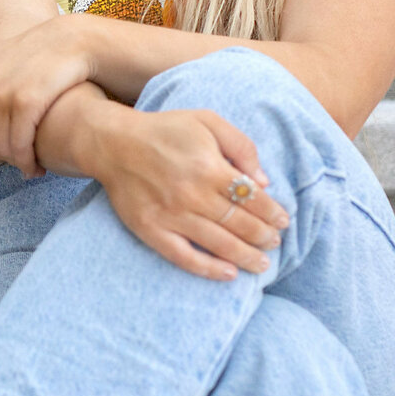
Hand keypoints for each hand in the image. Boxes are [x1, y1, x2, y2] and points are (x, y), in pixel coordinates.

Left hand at [0, 15, 94, 172]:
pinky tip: (38, 166)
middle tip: (22, 165)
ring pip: (1, 146)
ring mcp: (0, 94)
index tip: (7, 152)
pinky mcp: (26, 101)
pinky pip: (19, 144)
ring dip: (17, 163)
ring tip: (31, 168)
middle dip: (4, 157)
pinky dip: (27, 161)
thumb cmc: (32, 63)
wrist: (70, 41)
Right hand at [85, 104, 292, 280]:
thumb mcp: (207, 121)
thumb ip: (241, 145)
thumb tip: (263, 182)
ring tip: (262, 264)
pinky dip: (208, 269)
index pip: (252, 199)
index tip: (283, 221)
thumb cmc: (164, 130)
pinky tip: (228, 274)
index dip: (273, 213)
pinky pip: (183, 256)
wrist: (112, 143)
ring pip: (219, 244)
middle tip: (275, 242)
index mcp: (209, 167)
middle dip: (264, 237)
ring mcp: (170, 215)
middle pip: (240, 224)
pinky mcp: (150, 229)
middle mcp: (192, 195)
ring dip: (246, 257)